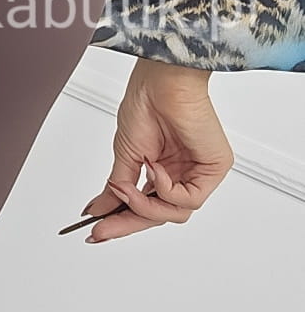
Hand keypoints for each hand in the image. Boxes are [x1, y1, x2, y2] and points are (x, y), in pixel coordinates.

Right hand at [80, 56, 233, 242]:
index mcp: (164, 170)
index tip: (97, 231)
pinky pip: (190, 200)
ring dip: (145, 205)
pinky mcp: (214, 168)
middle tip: (103, 228)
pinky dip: (166, 190)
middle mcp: (183, 173)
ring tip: (126, 188)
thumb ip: (117, 188)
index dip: (122, 221)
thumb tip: (99, 209)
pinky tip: (153, 170)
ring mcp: (199, 172)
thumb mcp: (126, 155)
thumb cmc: (146, 103)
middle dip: (129, 221)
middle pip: (160, 214)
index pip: (146, 206)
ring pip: (176, 213)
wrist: (161, 81)